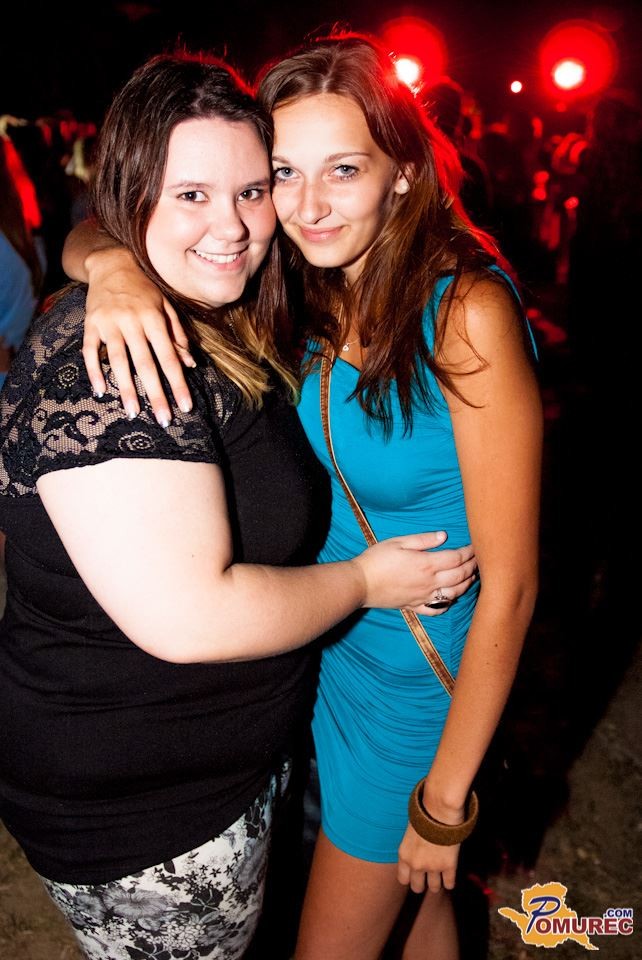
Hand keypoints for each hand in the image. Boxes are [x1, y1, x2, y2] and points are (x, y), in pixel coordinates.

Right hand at [81, 247, 193, 423]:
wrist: (111, 263)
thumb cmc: (145, 289)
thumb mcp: (166, 306)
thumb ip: (178, 335)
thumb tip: (190, 364)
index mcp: (154, 318)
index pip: (169, 358)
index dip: (178, 383)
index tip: (186, 407)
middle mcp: (132, 321)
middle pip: (146, 364)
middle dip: (156, 394)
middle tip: (164, 420)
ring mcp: (109, 323)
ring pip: (119, 361)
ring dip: (126, 389)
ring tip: (134, 413)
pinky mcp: (90, 324)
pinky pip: (91, 352)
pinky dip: (95, 372)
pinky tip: (102, 391)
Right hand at [353, 531, 475, 611]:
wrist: (361, 583)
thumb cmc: (377, 559)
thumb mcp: (399, 542)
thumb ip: (424, 540)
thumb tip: (444, 536)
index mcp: (426, 564)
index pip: (456, 558)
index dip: (469, 552)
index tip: (475, 546)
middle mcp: (429, 583)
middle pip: (460, 576)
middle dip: (472, 567)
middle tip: (479, 561)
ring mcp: (423, 596)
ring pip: (453, 594)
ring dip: (466, 585)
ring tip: (472, 577)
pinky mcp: (415, 606)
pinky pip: (437, 609)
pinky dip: (448, 604)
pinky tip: (451, 599)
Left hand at [397, 821, 461, 892]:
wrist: (439, 810)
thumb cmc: (424, 814)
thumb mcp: (410, 832)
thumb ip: (411, 847)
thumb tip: (417, 853)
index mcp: (404, 855)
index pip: (402, 879)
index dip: (410, 877)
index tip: (415, 874)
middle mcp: (416, 864)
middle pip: (417, 887)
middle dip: (423, 883)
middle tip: (428, 877)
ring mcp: (432, 867)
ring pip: (434, 888)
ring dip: (437, 883)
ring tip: (440, 876)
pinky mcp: (448, 866)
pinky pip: (449, 884)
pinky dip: (450, 881)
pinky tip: (450, 875)